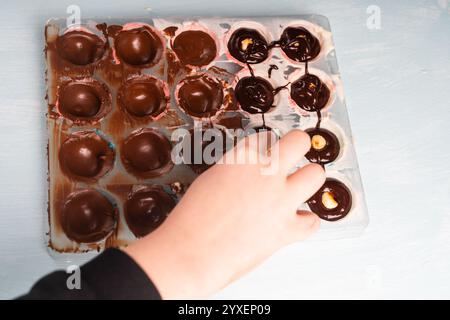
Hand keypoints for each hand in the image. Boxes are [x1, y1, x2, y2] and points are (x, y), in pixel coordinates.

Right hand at [124, 130, 324, 298]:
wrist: (192, 252)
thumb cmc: (193, 219)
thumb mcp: (211, 180)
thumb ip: (236, 171)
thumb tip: (250, 172)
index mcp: (243, 157)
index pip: (266, 137)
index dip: (267, 143)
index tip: (267, 149)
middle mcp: (267, 173)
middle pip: (300, 142)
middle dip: (297, 146)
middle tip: (292, 154)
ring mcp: (281, 200)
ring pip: (316, 176)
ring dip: (307, 180)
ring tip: (297, 187)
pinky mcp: (287, 229)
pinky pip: (312, 220)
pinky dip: (305, 220)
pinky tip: (296, 219)